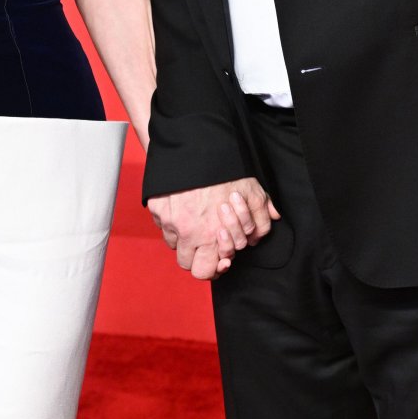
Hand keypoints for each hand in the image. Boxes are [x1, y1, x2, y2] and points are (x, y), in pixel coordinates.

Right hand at [147, 178, 279, 281]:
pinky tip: (184, 208)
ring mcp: (169, 221)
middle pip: (186, 264)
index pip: (205, 271)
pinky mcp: (156, 208)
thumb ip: (261, 217)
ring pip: (174, 243)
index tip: (219, 257)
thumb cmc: (226, 171)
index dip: (212, 267)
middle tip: (206, 244)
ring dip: (184, 238)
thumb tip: (260, 234)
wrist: (198, 147)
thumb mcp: (253, 193)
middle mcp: (187, 233)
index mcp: (211, 236)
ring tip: (195, 222)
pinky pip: (162, 223)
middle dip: (197, 257)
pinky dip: (172, 220)